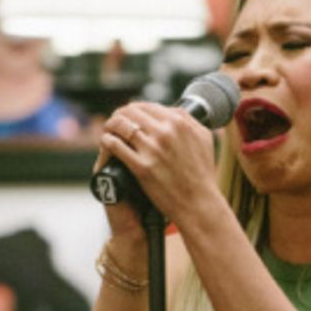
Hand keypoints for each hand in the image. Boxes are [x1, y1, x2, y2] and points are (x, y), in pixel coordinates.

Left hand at [95, 101, 221, 230]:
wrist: (199, 204)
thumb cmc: (202, 175)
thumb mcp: (203, 140)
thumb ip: (189, 122)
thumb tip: (173, 111)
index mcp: (180, 122)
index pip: (148, 106)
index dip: (135, 109)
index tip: (130, 116)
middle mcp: (166, 132)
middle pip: (131, 112)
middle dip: (120, 115)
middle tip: (115, 122)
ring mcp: (153, 149)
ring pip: (120, 125)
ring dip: (111, 125)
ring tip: (108, 130)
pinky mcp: (142, 167)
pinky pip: (116, 145)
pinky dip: (107, 140)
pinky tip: (106, 142)